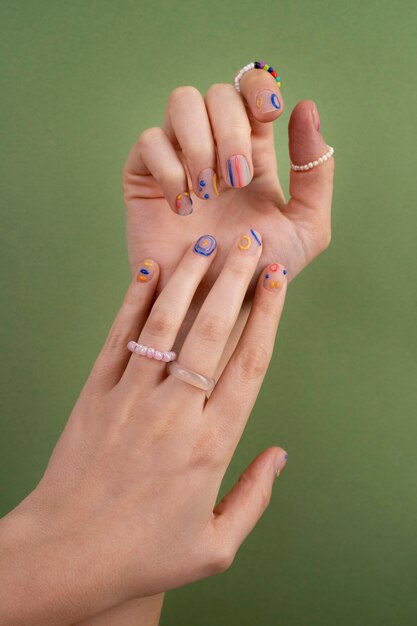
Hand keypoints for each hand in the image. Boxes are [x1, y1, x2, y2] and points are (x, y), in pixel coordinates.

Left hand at [0, 231, 287, 625]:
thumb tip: (278, 456)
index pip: (248, 365)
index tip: (276, 283)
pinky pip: (119, 337)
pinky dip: (134, 301)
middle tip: (248, 244)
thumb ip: (254, 497)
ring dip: (188, 280)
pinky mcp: (96, 394)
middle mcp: (175, 411)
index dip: (267, 317)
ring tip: (204, 244)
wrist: (67, 553)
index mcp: (211, 444)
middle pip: (213, 332)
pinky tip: (148, 271)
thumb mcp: (216, 545)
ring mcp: (131, 397)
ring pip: (166, 324)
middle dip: (235, 281)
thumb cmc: (143, 553)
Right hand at [123, 69, 333, 291]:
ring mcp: (177, 159)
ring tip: (209, 191)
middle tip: (237, 179)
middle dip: (232, 130)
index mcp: (251, 152)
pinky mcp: (144, 178)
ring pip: (181, 103)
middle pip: (218, 94)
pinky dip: (170, 170)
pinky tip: (183, 208)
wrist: (215, 306)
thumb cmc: (260, 272)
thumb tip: (306, 108)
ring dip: (201, 143)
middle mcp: (214, 148)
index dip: (259, 88)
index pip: (251, 91)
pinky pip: (150, 142)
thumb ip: (316, 174)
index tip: (271, 114)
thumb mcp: (306, 228)